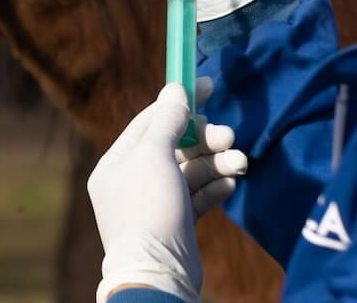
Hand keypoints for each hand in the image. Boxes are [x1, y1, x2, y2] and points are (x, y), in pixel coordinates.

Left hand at [88, 83, 246, 302]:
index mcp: (117, 163)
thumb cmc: (148, 206)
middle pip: (174, 147)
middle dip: (204, 138)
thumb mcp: (154, 155)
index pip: (149, 122)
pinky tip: (231, 182)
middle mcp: (133, 181)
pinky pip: (197, 197)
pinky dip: (215, 187)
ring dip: (217, 162)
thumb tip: (174, 89)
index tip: (206, 85)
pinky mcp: (178, 224)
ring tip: (240, 161)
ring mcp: (156, 204)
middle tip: (229, 135)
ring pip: (190, 172)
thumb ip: (167, 121)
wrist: (158, 272)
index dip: (178, 103)